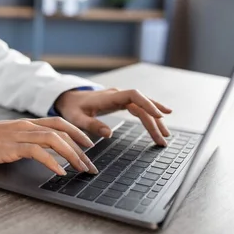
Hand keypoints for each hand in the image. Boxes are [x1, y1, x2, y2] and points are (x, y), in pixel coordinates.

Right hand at [0, 117, 98, 175]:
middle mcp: (27, 126)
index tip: (90, 145)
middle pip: (61, 132)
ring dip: (71, 155)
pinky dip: (52, 161)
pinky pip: (37, 152)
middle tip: (90, 165)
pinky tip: (60, 171)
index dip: (77, 132)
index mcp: (28, 123)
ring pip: (53, 140)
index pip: (59, 123)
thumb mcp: (13, 136)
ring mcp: (20, 135)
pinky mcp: (12, 146)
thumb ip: (29, 140)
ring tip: (81, 168)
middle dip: (80, 149)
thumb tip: (47, 151)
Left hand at [54, 88, 172, 145]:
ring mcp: (120, 97)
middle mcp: (117, 94)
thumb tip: (109, 133)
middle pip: (142, 104)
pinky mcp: (120, 101)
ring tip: (165, 135)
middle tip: (163, 139)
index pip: (134, 95)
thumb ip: (92, 125)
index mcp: (109, 97)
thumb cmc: (72, 108)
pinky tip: (160, 121)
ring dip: (155, 119)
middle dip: (154, 121)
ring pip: (143, 106)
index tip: (159, 115)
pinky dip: (150, 113)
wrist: (67, 98)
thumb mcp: (77, 118)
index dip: (148, 104)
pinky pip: (139, 106)